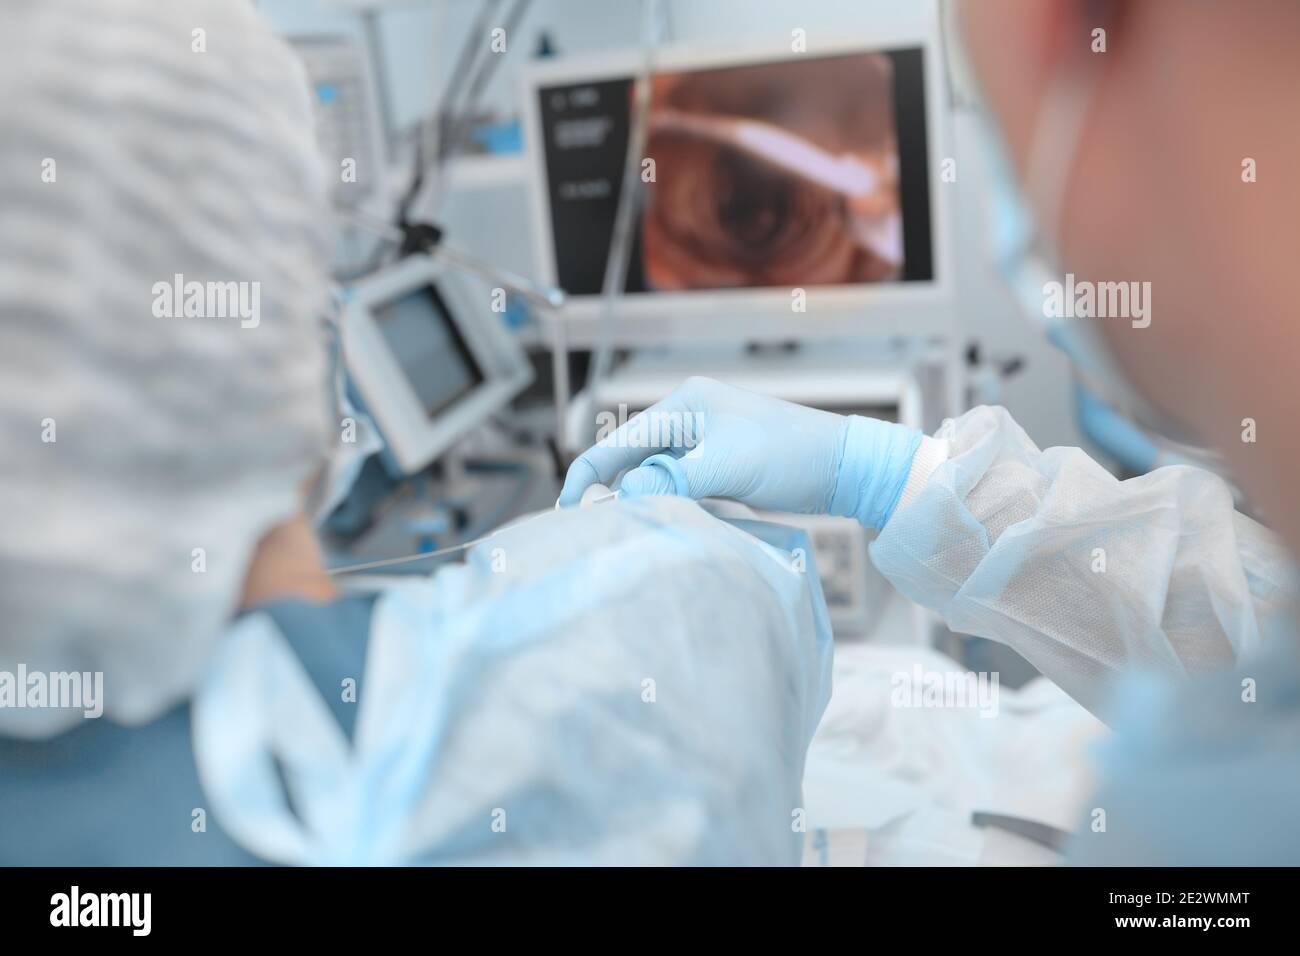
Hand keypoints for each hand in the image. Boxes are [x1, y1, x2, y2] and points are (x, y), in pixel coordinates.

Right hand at [558, 377, 921, 528]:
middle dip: (612, 490)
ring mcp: (705, 442)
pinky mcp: (720, 466)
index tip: (567, 509)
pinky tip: (664, 525)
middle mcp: (690, 417)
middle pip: (632, 457)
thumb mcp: (729, 467)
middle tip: (594, 529)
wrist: (845, 466)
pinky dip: (667, 505)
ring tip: (625, 531)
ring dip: (641, 500)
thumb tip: (627, 495)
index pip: (620, 440)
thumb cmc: (791, 456)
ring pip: (655, 475)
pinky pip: (678, 486)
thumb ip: (674, 479)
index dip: (590, 474)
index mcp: (686, 403)